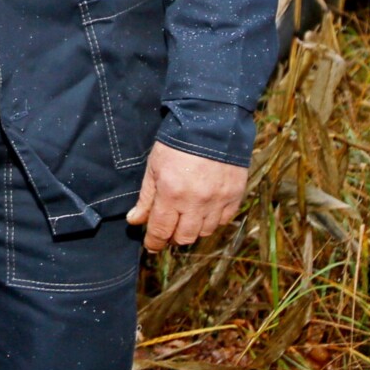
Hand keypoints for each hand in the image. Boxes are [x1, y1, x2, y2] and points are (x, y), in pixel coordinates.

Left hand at [126, 141, 247, 250]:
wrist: (211, 124)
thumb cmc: (176, 143)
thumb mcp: (154, 167)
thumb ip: (146, 198)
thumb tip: (135, 221)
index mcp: (171, 194)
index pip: (161, 230)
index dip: (154, 242)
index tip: (151, 246)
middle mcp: (196, 203)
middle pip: (184, 237)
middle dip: (173, 237)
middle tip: (168, 230)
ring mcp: (217, 202)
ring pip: (204, 232)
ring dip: (193, 229)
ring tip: (186, 217)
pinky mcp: (234, 197)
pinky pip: (223, 222)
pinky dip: (212, 221)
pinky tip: (205, 211)